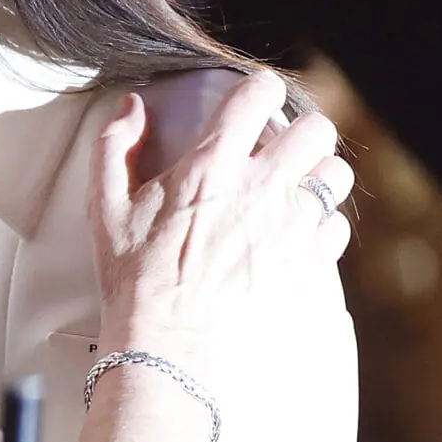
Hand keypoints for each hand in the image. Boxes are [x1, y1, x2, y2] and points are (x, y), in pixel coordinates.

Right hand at [92, 70, 353, 347]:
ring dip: (317, 175)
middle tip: (280, 148)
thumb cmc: (134, 281)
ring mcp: (293, 227)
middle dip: (300, 131)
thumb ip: (114, 146)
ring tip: (294, 191)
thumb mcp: (104, 208)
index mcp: (211, 166)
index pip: (258, 94)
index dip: (258, 90)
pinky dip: (321, 225)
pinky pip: (337, 226)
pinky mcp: (312, 264)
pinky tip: (294, 236)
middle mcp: (261, 189)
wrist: (171, 352)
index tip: (252, 101)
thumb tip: (134, 107)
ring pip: (336, 173)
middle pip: (316, 128)